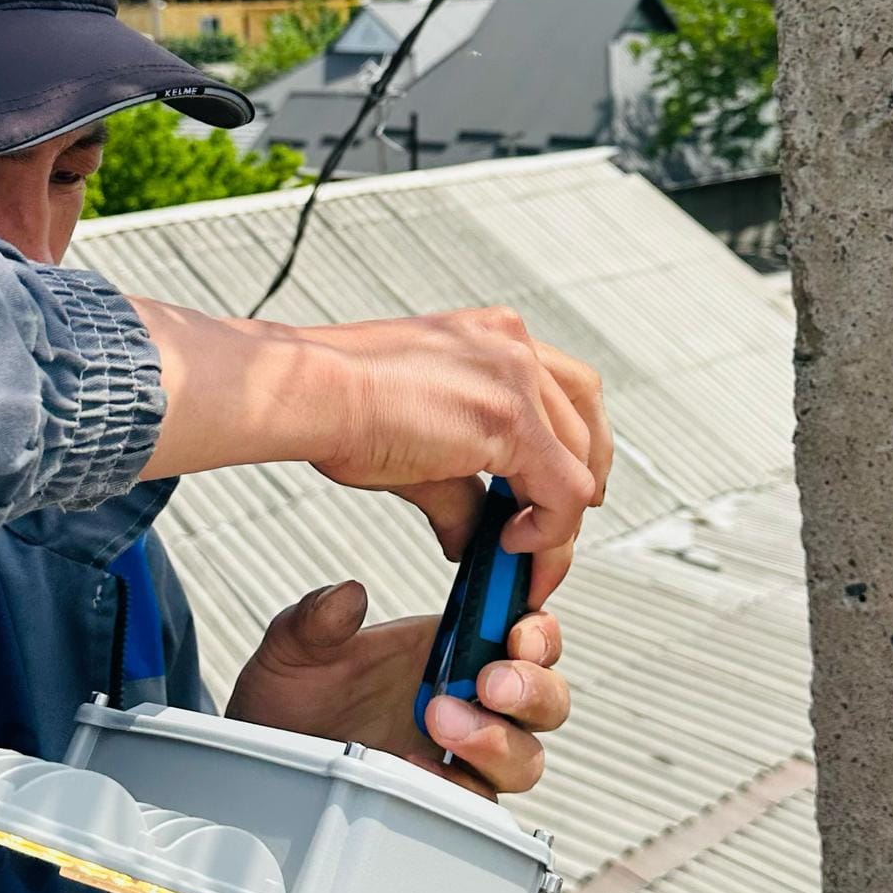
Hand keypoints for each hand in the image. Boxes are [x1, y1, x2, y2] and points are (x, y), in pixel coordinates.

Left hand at [225, 580, 569, 797]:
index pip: (527, 633)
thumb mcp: (292, 648)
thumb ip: (317, 619)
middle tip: (486, 684)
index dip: (539, 633)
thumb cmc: (288, 698)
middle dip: (530, 690)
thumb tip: (347, 596)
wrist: (261, 758)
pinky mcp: (443, 802)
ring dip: (497, 740)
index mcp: (453, 647)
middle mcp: (469, 700)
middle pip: (546, 700)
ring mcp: (460, 756)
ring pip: (526, 757)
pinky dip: (461, 790)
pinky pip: (481, 805)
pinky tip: (415, 770)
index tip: (518, 634)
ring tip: (439, 723)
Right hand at [296, 307, 610, 605]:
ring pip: (579, 458)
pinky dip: (550, 529)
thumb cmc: (337, 405)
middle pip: (585, 416)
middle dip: (583, 477)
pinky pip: (563, 488)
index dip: (569, 446)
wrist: (307, 394)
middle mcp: (512, 343)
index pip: (562, 389)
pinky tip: (514, 546)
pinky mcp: (511, 418)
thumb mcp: (417, 444)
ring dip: (562, 517)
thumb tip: (472, 538)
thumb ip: (460, 490)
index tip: (553, 492)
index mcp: (490, 335)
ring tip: (532, 556)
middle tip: (562, 526)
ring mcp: (516, 374)